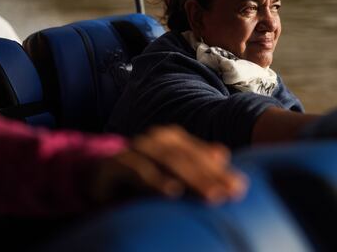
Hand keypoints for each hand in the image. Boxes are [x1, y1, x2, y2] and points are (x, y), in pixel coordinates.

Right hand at [91, 126, 247, 205]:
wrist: (96, 177)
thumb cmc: (141, 177)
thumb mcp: (170, 173)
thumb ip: (194, 163)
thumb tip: (223, 155)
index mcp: (171, 140)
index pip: (200, 154)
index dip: (220, 170)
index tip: (240, 188)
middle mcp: (155, 140)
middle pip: (187, 157)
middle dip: (210, 176)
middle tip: (229, 194)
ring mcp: (135, 149)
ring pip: (167, 162)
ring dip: (191, 179)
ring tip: (210, 195)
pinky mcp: (116, 164)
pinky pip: (138, 171)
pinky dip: (156, 181)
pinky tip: (171, 192)